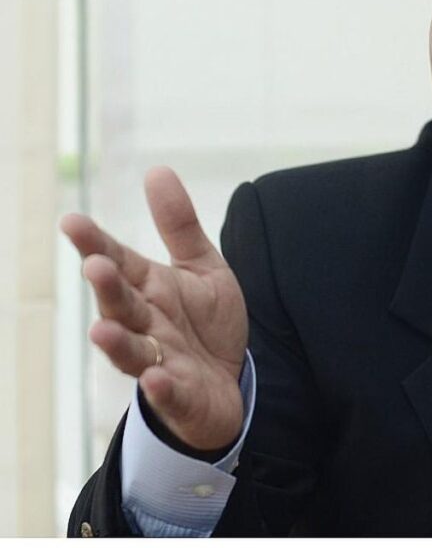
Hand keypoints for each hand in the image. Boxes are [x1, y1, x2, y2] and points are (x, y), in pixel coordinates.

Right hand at [61, 167, 247, 450]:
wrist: (228, 383)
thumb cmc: (205, 323)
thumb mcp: (201, 267)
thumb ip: (179, 225)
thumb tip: (157, 170)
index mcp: (148, 289)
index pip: (117, 262)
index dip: (95, 244)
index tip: (72, 221)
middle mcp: (145, 323)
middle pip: (120, 304)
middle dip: (107, 288)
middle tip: (95, 266)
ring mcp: (158, 361)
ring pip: (132, 351)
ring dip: (116, 342)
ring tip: (101, 330)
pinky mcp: (179, 395)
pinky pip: (167, 392)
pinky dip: (160, 387)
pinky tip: (155, 378)